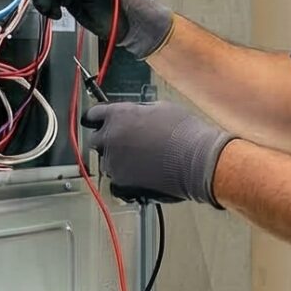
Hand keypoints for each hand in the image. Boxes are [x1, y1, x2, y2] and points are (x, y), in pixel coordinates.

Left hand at [83, 100, 232, 206]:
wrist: (197, 160)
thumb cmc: (184, 132)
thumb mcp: (161, 108)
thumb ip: (139, 113)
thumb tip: (135, 116)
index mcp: (118, 115)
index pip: (93, 115)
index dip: (96, 118)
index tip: (98, 121)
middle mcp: (110, 137)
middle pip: (96, 140)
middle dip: (107, 141)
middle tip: (124, 143)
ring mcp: (114, 161)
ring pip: (107, 161)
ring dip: (118, 160)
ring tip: (141, 161)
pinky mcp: (122, 182)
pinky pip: (116, 180)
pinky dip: (125, 179)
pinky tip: (140, 175)